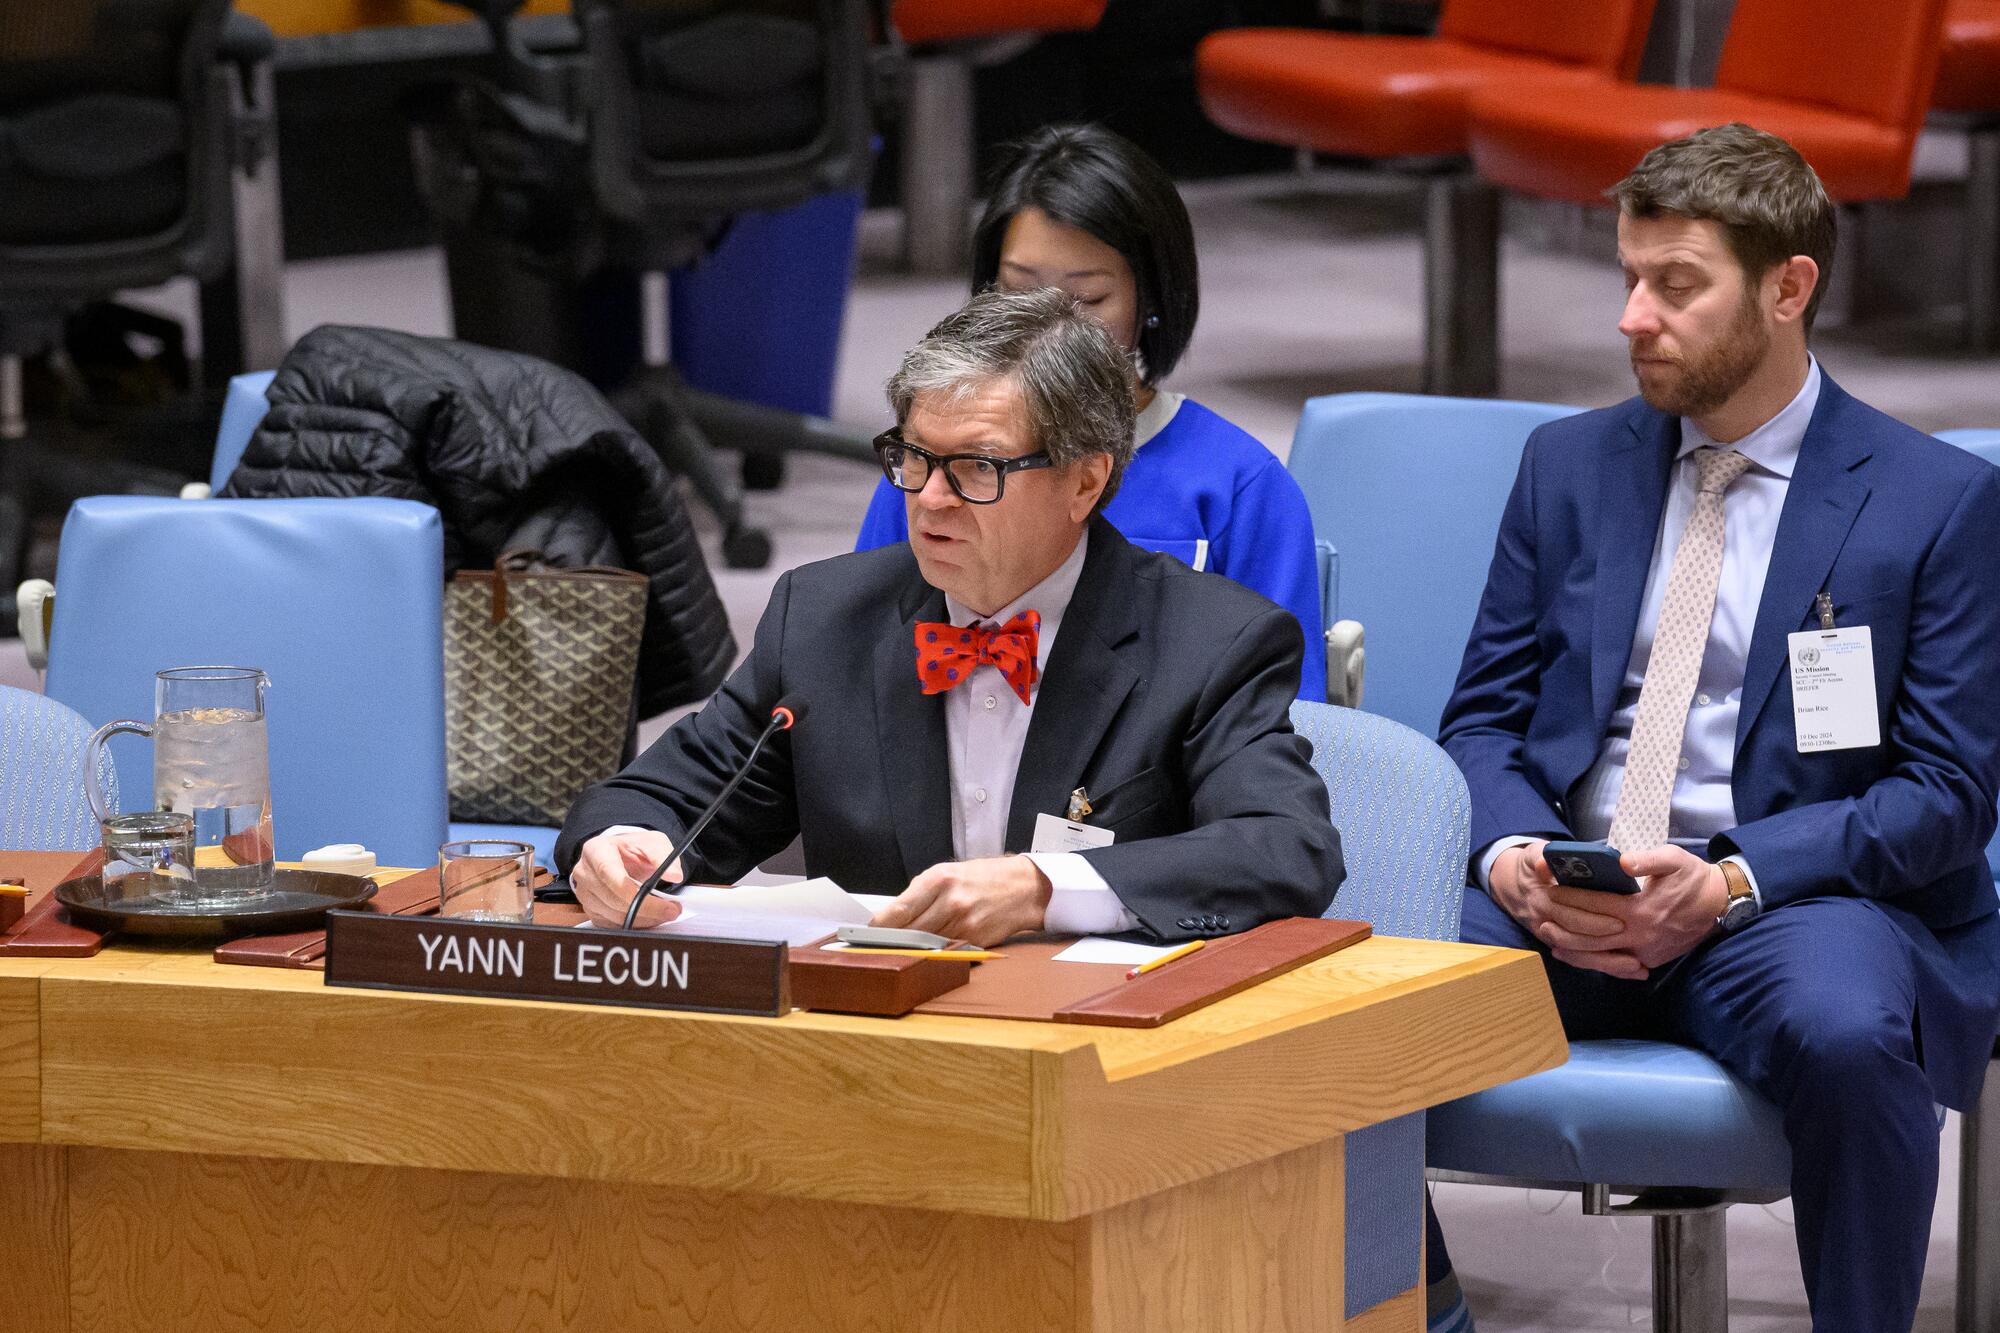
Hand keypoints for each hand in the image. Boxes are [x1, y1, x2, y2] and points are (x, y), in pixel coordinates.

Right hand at [571, 828, 684, 928]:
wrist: (620, 855)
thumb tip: (674, 875)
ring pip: (613, 916)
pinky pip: (611, 925)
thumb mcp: (652, 843)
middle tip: (673, 910)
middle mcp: (585, 872)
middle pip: (613, 899)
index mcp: (595, 850)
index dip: (635, 893)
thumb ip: (664, 856)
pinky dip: (634, 925)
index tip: (663, 902)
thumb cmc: (633, 848)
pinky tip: (649, 917)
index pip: (609, 875)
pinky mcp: (590, 910)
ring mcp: (584, 893)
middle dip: (647, 909)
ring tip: (665, 912)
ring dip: (643, 919)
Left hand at [870, 855, 1053, 946]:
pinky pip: (946, 952)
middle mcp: (950, 902)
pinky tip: (931, 950)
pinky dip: (935, 953)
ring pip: (924, 946)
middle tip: (880, 946)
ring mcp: (964, 925)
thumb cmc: (983, 877)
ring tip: (903, 949)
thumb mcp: (948, 872)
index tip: (867, 935)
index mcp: (939, 880)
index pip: (896, 912)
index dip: (878, 928)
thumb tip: (890, 917)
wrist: (1024, 887)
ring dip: (911, 949)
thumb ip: (919, 893)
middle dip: (891, 942)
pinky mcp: (975, 942)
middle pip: (907, 933)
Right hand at [1491, 840, 1646, 979]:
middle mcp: (1546, 924)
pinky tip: (1631, 972)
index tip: (1620, 923)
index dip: (1595, 922)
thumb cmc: (1532, 868)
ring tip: (1637, 967)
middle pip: (1578, 940)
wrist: (1514, 887)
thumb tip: (1544, 864)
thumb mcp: (1533, 855)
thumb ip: (1540, 858)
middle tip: (1636, 946)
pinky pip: (1583, 961)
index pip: (1570, 916)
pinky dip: (1606, 967)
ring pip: (1581, 957)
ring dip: (1608, 964)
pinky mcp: (1560, 945)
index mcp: (1543, 901)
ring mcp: (1552, 938)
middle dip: (1606, 943)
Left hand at [1536, 844, 1728, 977]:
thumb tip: (1623, 861)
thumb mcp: (1674, 859)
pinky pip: (1614, 964)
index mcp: (1641, 909)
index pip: (1596, 905)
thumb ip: (1648, 859)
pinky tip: (1572, 954)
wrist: (1719, 906)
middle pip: (1591, 933)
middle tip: (1539, 914)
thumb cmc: (1692, 878)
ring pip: (1599, 955)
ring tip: (1548, 937)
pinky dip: (1590, 960)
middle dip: (1564, 924)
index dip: (1571, 897)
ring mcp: (1644, 952)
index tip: (1550, 889)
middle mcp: (1639, 934)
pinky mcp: (1648, 960)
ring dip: (1571, 947)